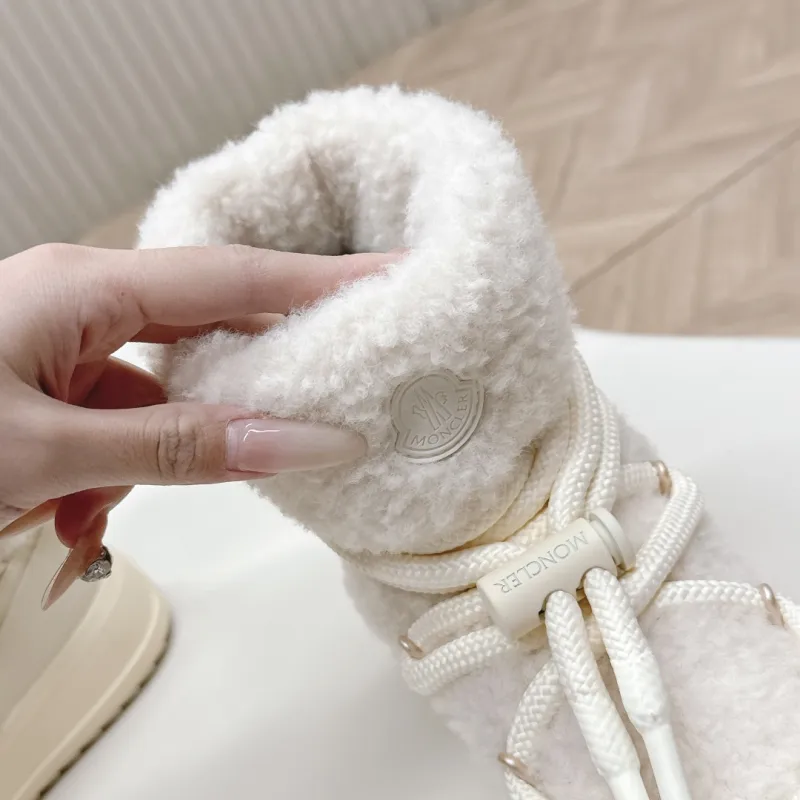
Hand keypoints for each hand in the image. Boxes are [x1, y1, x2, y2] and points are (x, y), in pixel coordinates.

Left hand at [0, 243, 384, 556]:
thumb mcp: (45, 451)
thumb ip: (176, 446)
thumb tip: (302, 442)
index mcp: (81, 288)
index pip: (234, 277)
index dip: (321, 281)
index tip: (391, 280)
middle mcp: (78, 302)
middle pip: (208, 325)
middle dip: (259, 374)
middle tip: (337, 391)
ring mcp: (58, 344)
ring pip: (160, 389)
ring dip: (162, 449)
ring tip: (110, 505)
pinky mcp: (44, 386)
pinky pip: (118, 419)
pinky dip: (114, 468)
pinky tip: (73, 515)